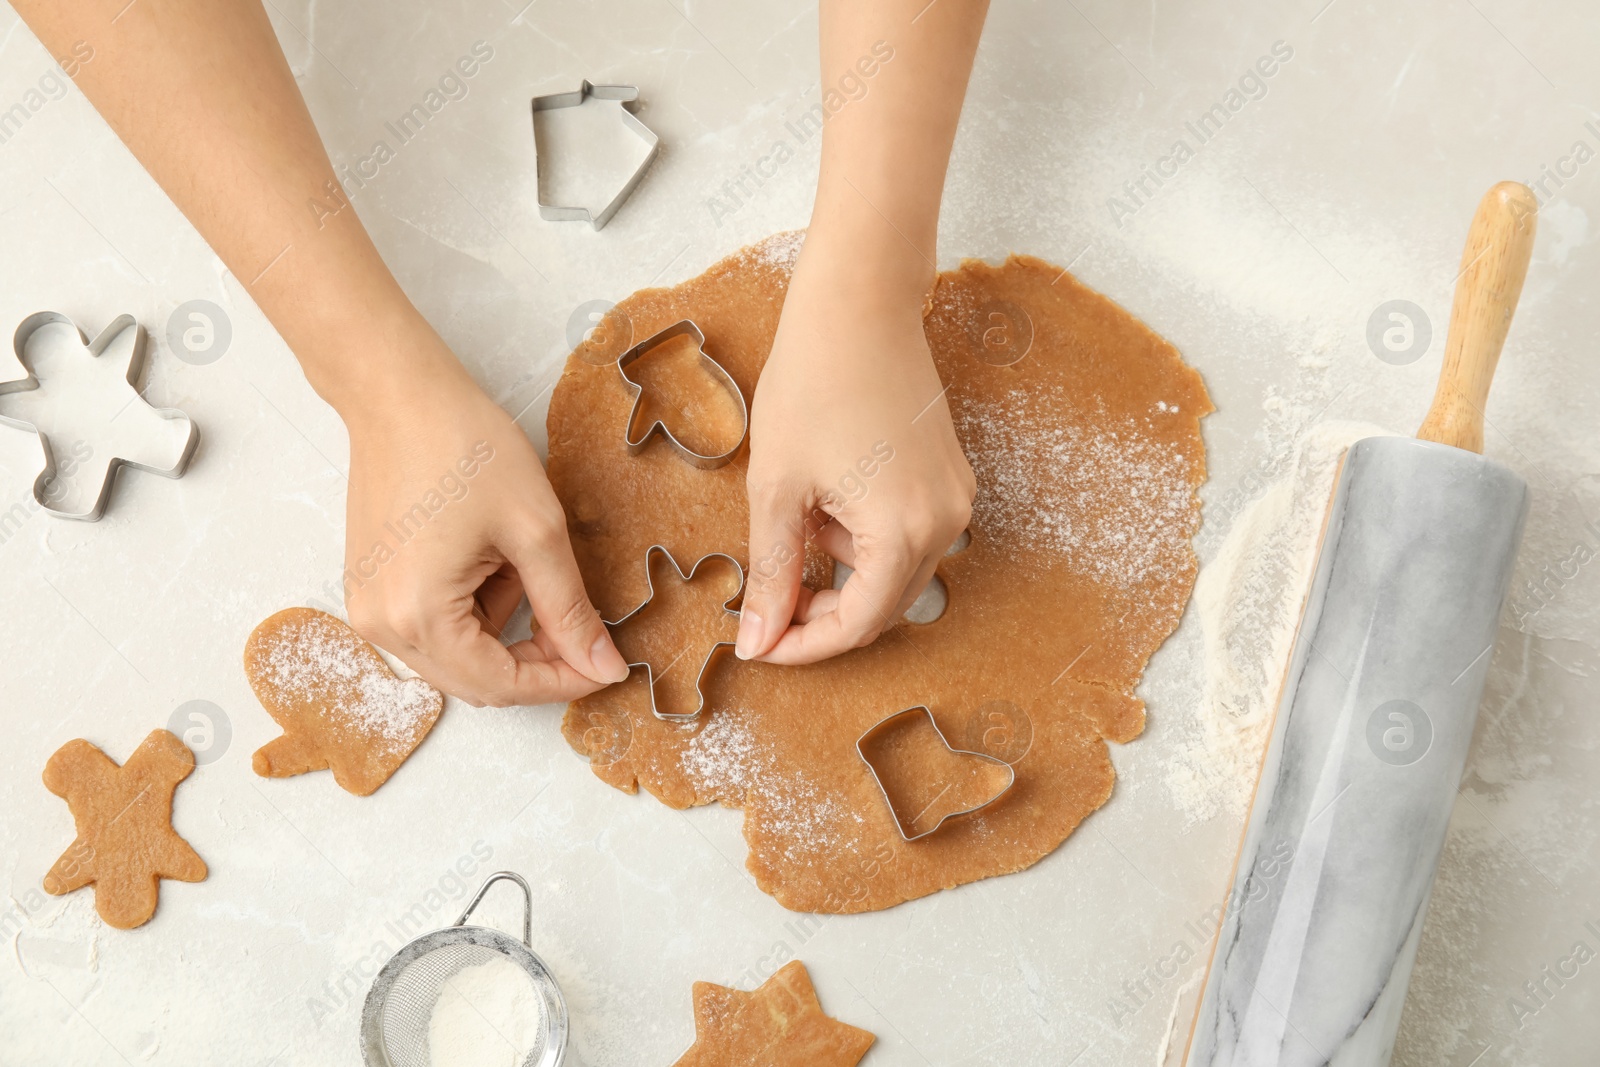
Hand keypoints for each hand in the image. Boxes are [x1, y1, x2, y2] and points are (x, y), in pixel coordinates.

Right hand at [341, 338, 629, 706]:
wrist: (398, 393)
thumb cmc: (462, 444)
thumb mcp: (536, 530)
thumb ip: (569, 609)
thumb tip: (602, 666)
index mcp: (419, 615)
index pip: (502, 686)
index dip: (562, 681)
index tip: (606, 666)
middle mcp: (382, 626)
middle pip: (477, 682)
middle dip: (536, 661)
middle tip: (583, 625)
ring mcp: (368, 609)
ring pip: (458, 656)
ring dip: (504, 627)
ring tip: (519, 559)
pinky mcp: (370, 589)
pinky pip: (433, 628)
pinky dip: (474, 609)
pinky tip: (490, 558)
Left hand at [736, 245, 974, 664]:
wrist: (859, 304)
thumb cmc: (814, 382)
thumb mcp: (777, 487)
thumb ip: (772, 572)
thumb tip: (758, 639)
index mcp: (903, 532)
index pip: (856, 625)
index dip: (803, 645)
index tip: (760, 645)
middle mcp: (945, 523)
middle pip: (882, 607)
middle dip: (822, 614)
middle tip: (767, 602)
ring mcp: (954, 499)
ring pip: (894, 573)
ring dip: (841, 571)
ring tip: (795, 518)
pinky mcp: (951, 476)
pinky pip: (907, 535)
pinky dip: (863, 538)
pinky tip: (825, 499)